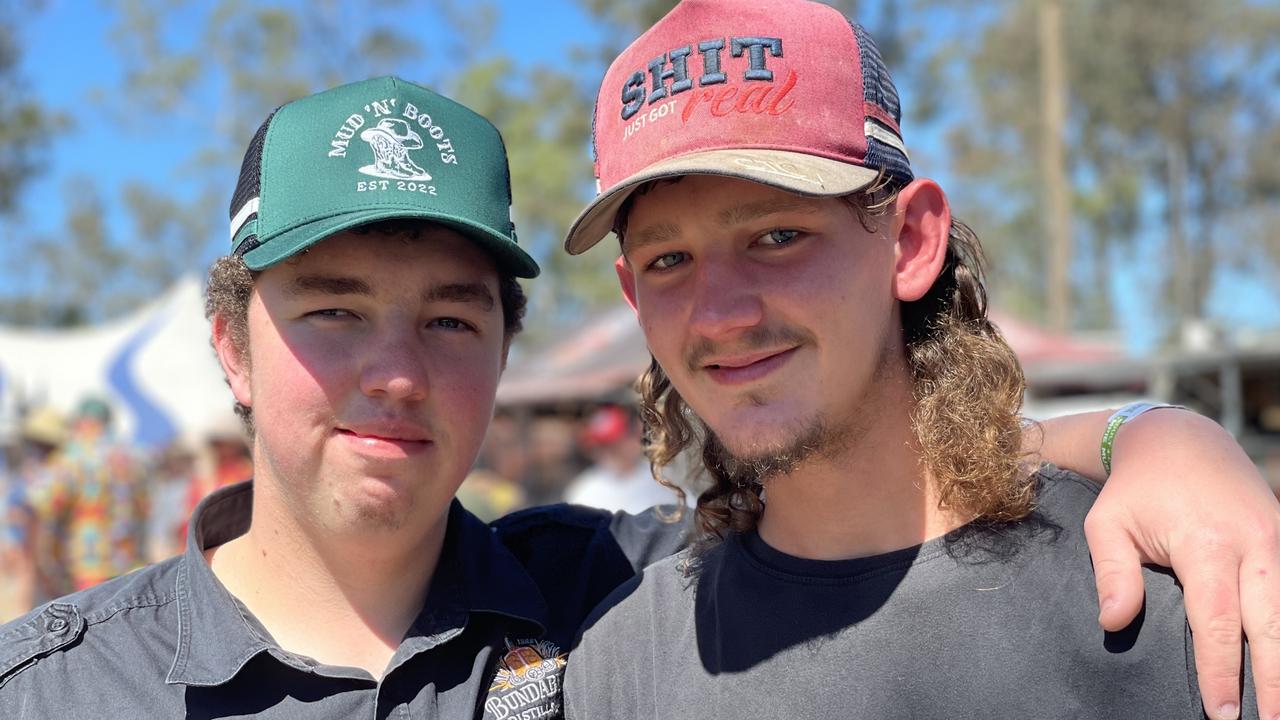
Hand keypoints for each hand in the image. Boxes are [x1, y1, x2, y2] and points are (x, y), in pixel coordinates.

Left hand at [1084, 409, 1277, 719]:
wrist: (1180, 439)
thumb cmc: (1136, 488)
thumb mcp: (1107, 524)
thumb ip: (1112, 573)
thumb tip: (1112, 621)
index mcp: (1206, 544)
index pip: (1217, 622)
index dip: (1220, 670)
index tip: (1221, 711)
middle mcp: (1252, 545)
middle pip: (1270, 626)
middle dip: (1271, 680)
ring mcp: (1276, 542)